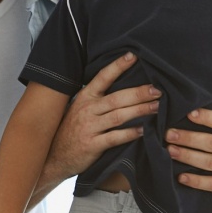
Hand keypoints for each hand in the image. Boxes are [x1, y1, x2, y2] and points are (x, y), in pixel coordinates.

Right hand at [41, 52, 160, 189]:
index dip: (117, 66)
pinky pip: (114, 137)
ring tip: (156, 107)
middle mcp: (87, 109)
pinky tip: (143, 130)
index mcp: (85, 97)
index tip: (133, 56)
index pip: (102, 77)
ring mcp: (89, 127)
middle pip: (117, 97)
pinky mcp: (92, 145)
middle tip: (157, 89)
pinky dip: (130, 133)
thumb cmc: (71, 130)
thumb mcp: (80, 109)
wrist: (54, 156)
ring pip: (118, 116)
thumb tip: (126, 88)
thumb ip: (98, 99)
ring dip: (139, 110)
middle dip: (138, 92)